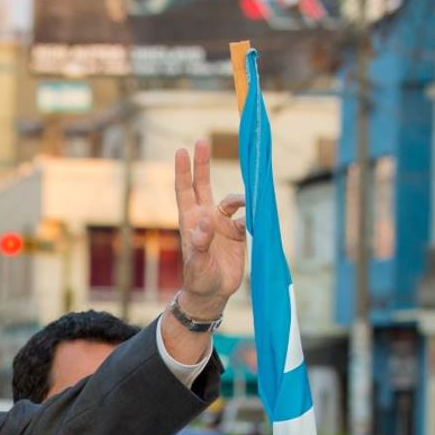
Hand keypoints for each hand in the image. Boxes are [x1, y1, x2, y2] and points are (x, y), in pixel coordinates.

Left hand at [173, 140, 246, 316]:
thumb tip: (206, 220)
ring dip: (239, 198)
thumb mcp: (196, 264)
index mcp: (191, 221)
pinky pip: (246, 215)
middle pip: (203, 184)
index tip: (182, 150)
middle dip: (202, 163)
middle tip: (202, 140)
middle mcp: (205, 217)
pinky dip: (251, 214)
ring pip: (230, 200)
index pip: (185, 191)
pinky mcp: (237, 233)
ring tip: (245, 204)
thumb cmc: (198, 279)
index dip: (183, 171)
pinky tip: (253, 220)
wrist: (213, 293)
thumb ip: (199, 243)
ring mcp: (221, 224)